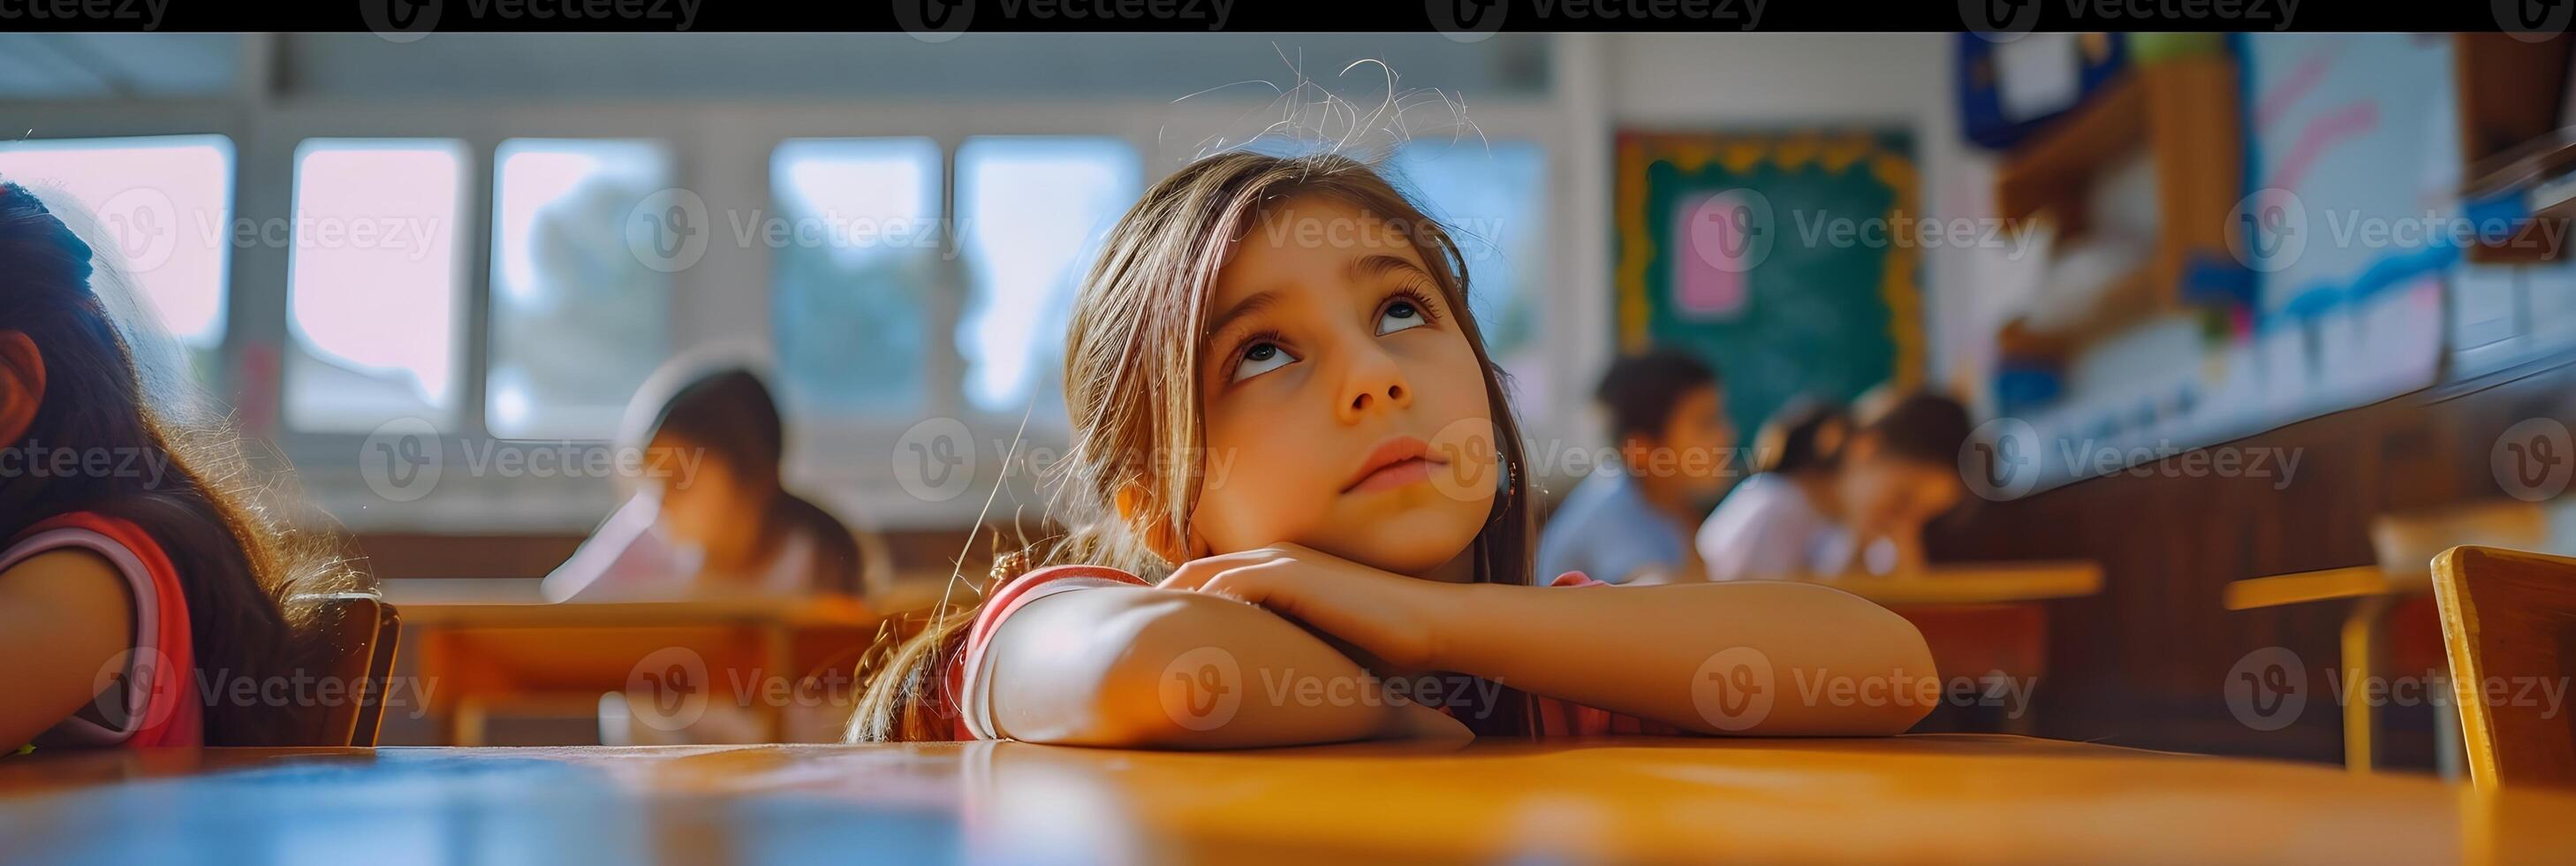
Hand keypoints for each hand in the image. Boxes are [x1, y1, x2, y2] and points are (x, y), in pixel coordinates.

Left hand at [1159, 543, 1461, 669]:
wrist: (1429, 625)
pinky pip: (1226, 588)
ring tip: (1130, 637)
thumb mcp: (1318, 646)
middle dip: (1155, 602)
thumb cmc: (1382, 644)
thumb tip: (1252, 685)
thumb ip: (1283, 649)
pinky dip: (1196, 609)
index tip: (1142, 635)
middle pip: (1191, 574)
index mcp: (1278, 570)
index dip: (1171, 604)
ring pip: (1200, 578)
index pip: (1207, 581)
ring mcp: (1280, 562)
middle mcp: (1272, 557)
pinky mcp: (1289, 575)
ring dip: (1166, 605)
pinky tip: (1173, 639)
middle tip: (1116, 633)